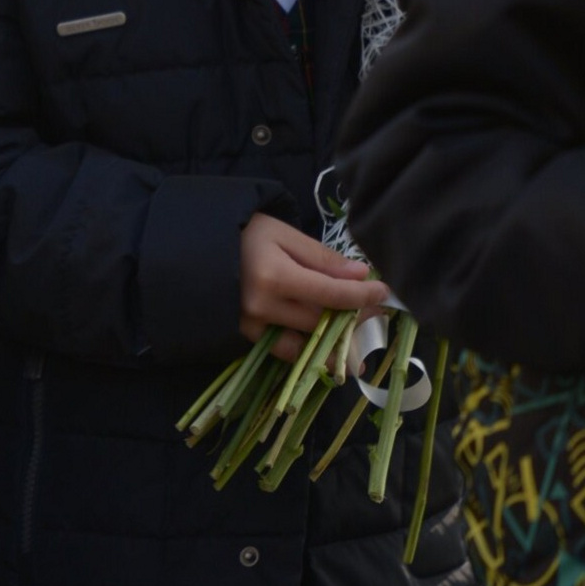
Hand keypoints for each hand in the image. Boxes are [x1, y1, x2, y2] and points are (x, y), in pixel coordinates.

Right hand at [239, 212, 389, 357]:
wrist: (200, 247)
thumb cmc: (245, 235)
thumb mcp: (285, 235)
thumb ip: (323, 258)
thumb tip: (361, 275)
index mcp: (275, 277)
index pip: (332, 294)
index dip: (362, 296)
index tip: (384, 293)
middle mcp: (263, 307)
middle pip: (322, 322)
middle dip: (353, 318)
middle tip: (375, 312)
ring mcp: (252, 326)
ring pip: (306, 344)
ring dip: (334, 343)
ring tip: (355, 337)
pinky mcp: (246, 335)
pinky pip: (285, 350)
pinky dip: (308, 349)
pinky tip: (325, 346)